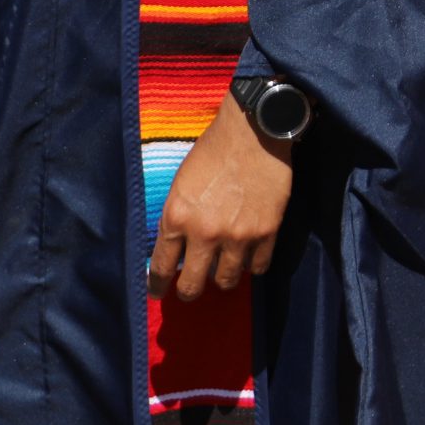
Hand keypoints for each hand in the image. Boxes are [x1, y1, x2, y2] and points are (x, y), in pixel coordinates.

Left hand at [147, 102, 295, 301]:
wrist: (253, 131)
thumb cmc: (212, 151)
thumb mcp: (180, 184)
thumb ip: (176, 218)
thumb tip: (175, 249)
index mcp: (177, 217)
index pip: (161, 267)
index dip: (157, 286)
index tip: (158, 293)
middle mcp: (205, 233)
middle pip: (193, 285)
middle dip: (189, 291)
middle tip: (191, 288)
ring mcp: (238, 235)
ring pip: (227, 281)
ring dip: (223, 277)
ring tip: (224, 268)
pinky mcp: (267, 231)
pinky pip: (258, 267)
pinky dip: (252, 265)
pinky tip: (249, 256)